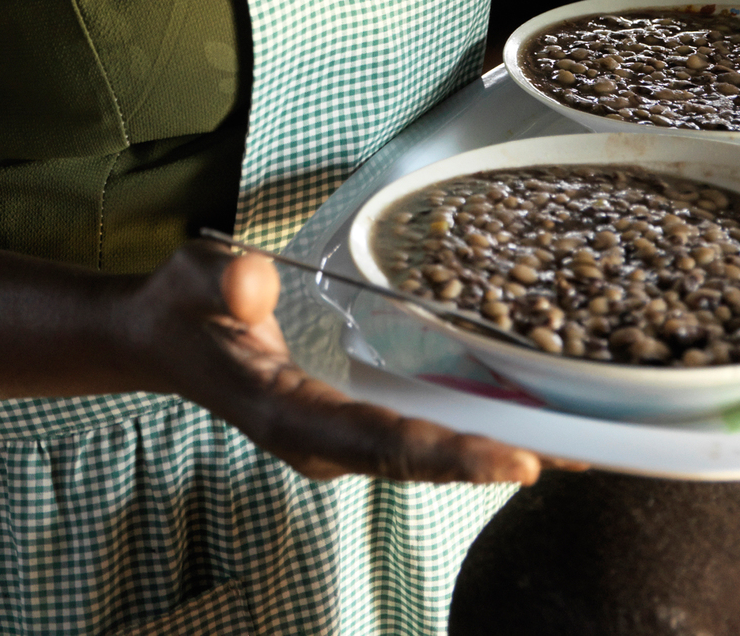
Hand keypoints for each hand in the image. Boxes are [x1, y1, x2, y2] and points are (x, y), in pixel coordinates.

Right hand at [121, 242, 562, 485]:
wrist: (161, 338)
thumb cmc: (183, 304)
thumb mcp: (192, 276)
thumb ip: (223, 281)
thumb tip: (254, 287)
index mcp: (286, 415)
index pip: (381, 440)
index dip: (451, 453)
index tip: (517, 460)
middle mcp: (318, 443)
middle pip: (416, 461)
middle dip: (493, 462)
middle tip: (579, 460)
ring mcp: (333, 442)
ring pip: (421, 458)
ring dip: (490, 455)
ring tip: (577, 455)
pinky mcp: (346, 429)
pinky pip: (414, 441)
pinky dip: (467, 438)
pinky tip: (522, 430)